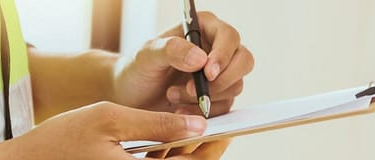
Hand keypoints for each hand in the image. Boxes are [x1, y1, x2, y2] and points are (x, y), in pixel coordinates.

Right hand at [0, 101, 208, 158]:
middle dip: (200, 150)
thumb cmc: (63, 139)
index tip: (226, 129)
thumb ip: (155, 123)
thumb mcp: (110, 119)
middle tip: (215, 128)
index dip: (212, 148)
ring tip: (190, 127)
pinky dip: (162, 157)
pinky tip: (166, 138)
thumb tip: (197, 125)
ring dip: (181, 153)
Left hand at [112, 11, 253, 116]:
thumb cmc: (137, 69)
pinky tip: (179, 110)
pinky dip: (203, 112)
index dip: (223, 55)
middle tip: (192, 91)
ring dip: (205, 97)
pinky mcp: (219, 97)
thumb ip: (171, 50)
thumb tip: (201, 59)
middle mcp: (217, 48)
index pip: (229, 37)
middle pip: (243, 61)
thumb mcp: (147, 55)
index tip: (207, 73)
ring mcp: (220, 74)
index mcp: (204, 28)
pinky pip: (225, 107)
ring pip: (235, 86)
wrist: (131, 96)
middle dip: (221, 80)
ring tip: (173, 96)